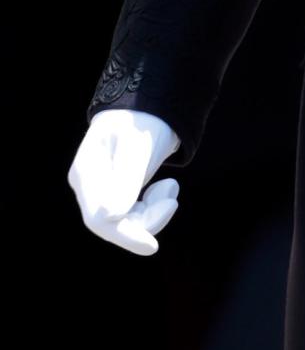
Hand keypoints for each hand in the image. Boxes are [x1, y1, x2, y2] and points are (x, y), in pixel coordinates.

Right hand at [67, 109, 181, 255]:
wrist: (152, 103)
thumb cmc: (142, 120)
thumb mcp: (137, 147)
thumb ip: (124, 182)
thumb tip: (107, 218)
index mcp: (86, 172)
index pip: (98, 218)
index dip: (124, 235)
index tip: (152, 246)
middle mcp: (90, 185)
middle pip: (114, 223)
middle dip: (147, 218)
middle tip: (173, 199)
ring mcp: (103, 189)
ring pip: (127, 221)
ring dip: (154, 210)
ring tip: (171, 185)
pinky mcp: (119, 192)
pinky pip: (135, 213)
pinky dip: (154, 204)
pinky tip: (167, 186)